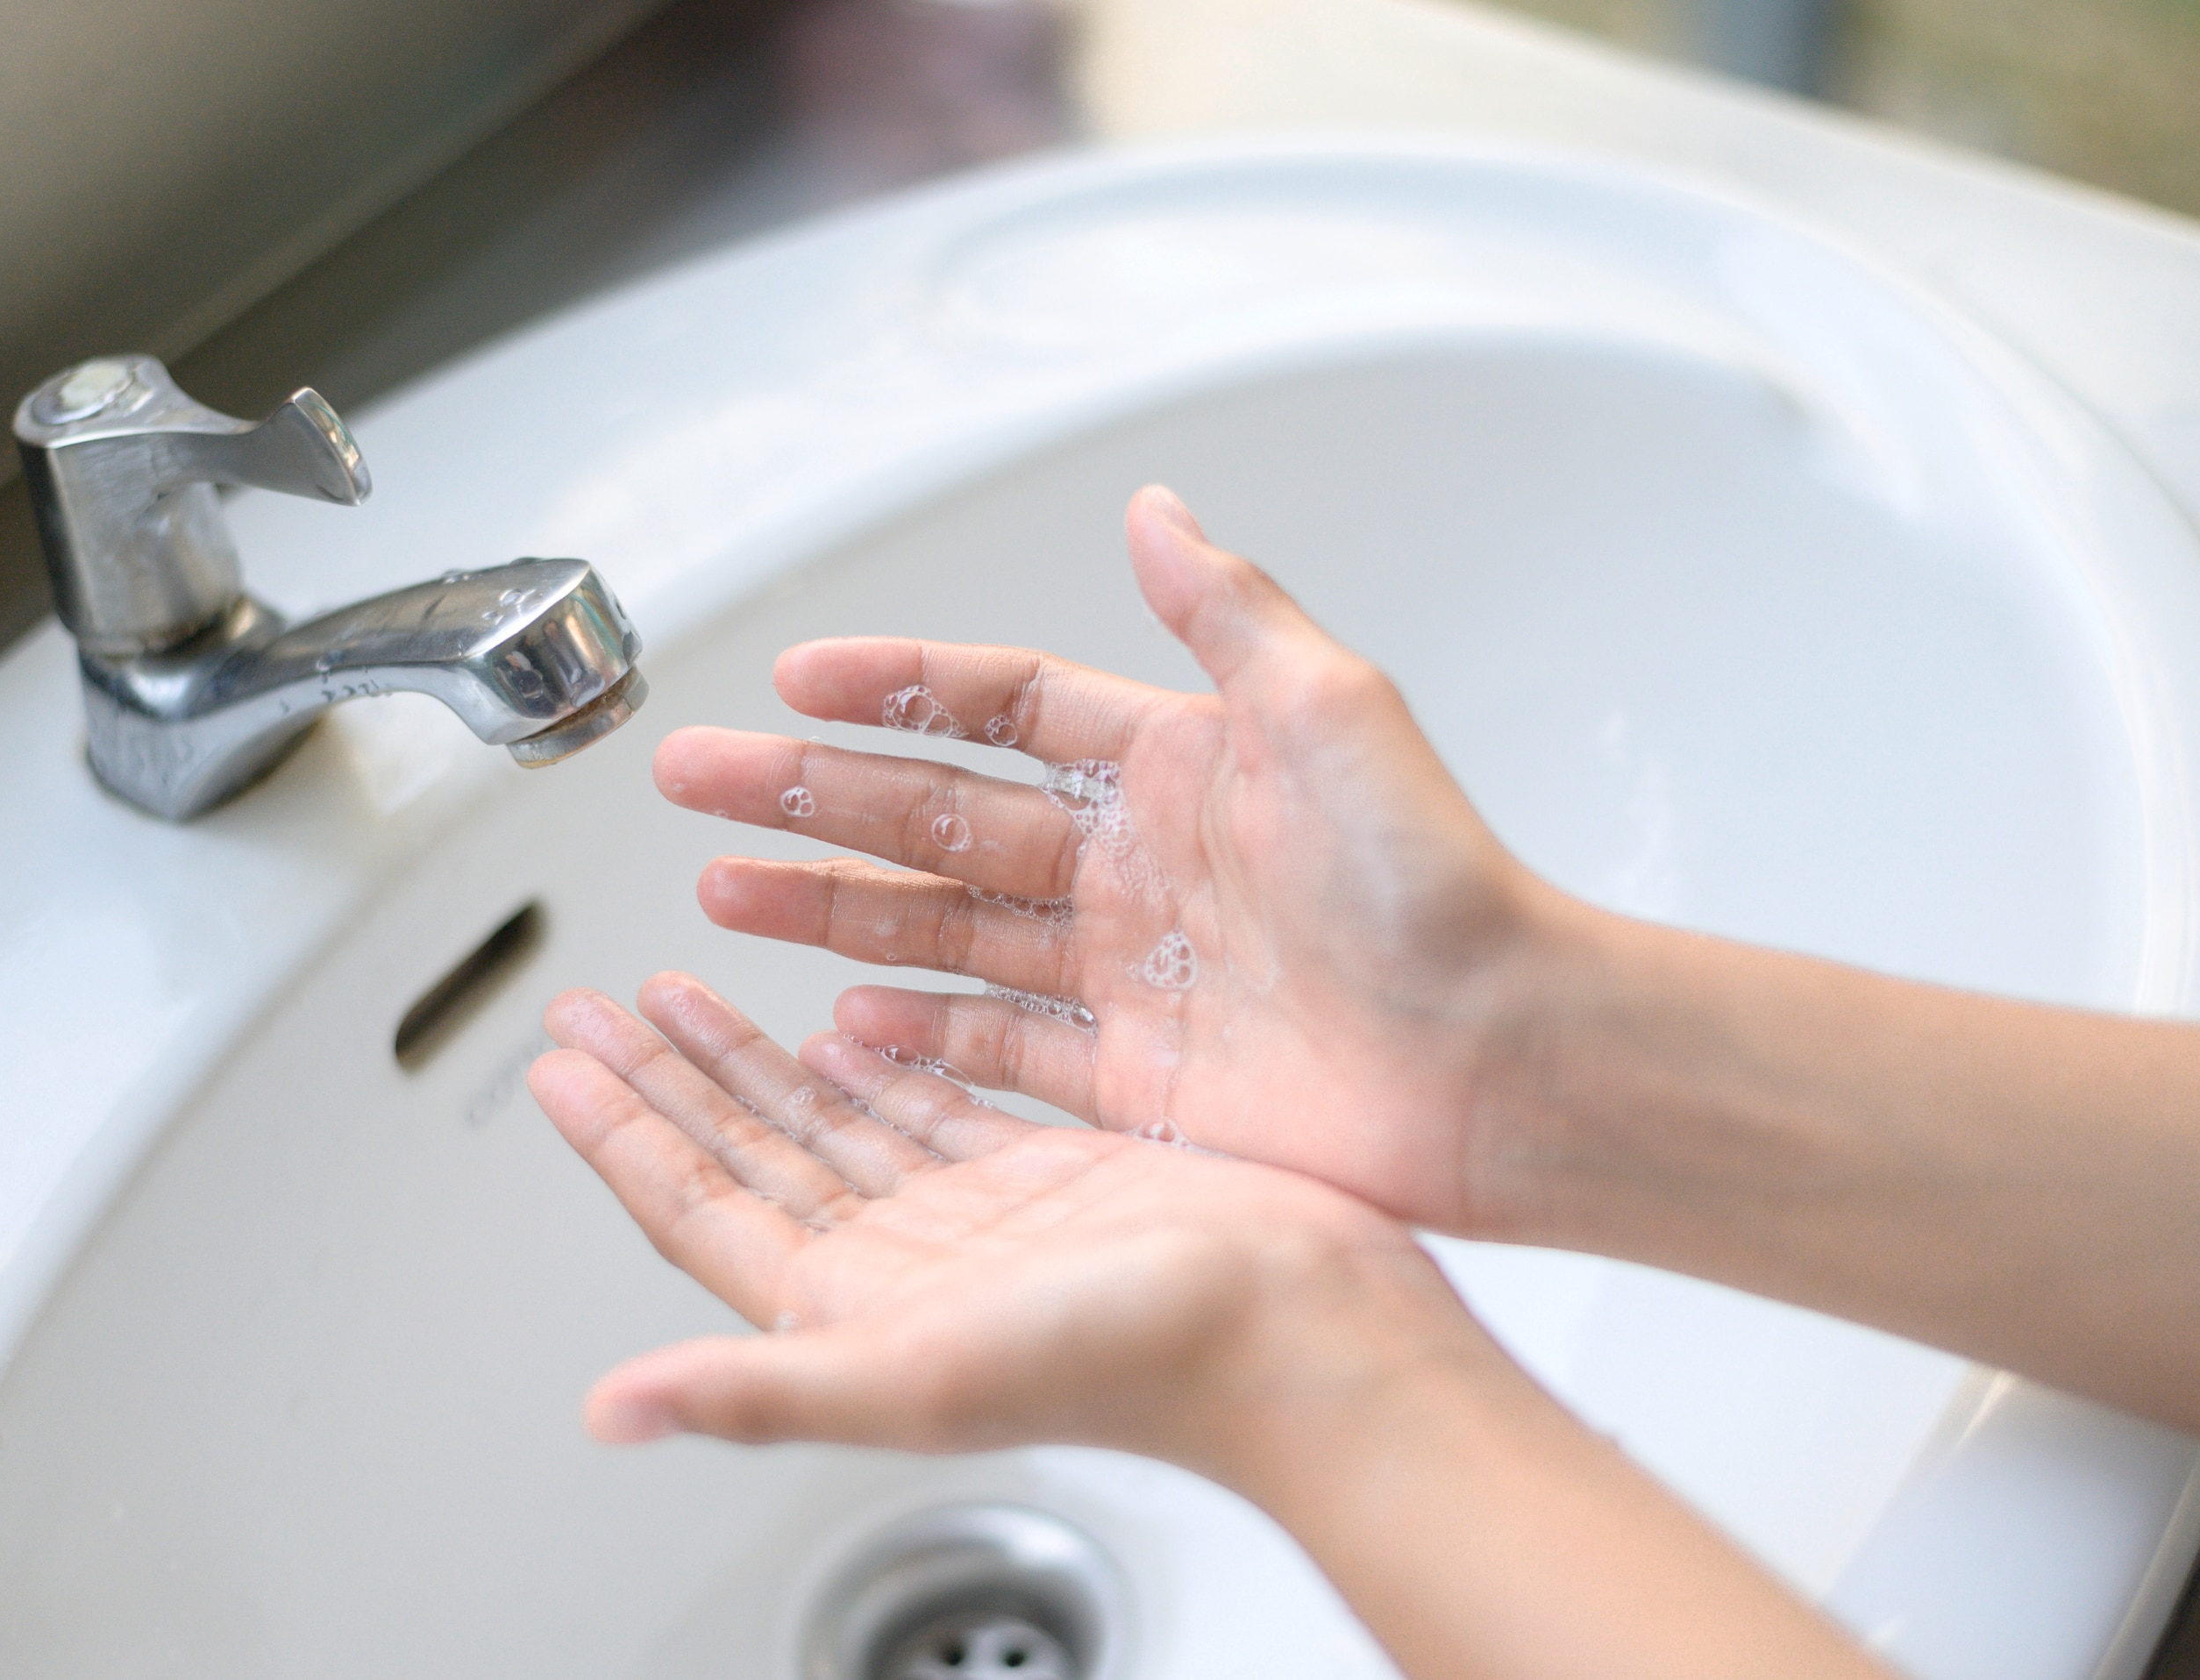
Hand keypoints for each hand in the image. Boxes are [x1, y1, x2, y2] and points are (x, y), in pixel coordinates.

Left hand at [526, 972, 1477, 1474]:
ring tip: (684, 988)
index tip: (556, 1065)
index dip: (620, 1136)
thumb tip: (613, 1411)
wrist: (1306, 1336)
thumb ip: (760, 1389)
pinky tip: (840, 1020)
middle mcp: (902, 1261)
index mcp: (854, 1306)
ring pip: (829, 1118)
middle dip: (664, 1076)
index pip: (699, 1207)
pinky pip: (929, 1100)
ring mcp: (972, 1216)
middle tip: (593, 1005)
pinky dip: (875, 1057)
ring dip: (752, 1057)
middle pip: (747, 1153)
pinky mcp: (1046, 1173)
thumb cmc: (1137, 1366)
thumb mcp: (920, 1374)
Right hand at [651, 486, 1582, 1235]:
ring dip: (829, 911)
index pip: (1000, 708)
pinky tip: (837, 1017)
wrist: (1502, 1059)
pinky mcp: (1134, 1083)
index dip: (894, 686)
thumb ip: (1224, 612)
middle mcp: (1137, 867)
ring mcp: (1126, 977)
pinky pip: (997, 1050)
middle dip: (809, 800)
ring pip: (941, 933)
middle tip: (697, 783)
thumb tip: (1155, 506)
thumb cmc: (1440, 886)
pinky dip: (916, 1035)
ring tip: (720, 899)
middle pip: (937, 821)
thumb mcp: (1330, 710)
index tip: (799, 677)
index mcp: (1174, 767)